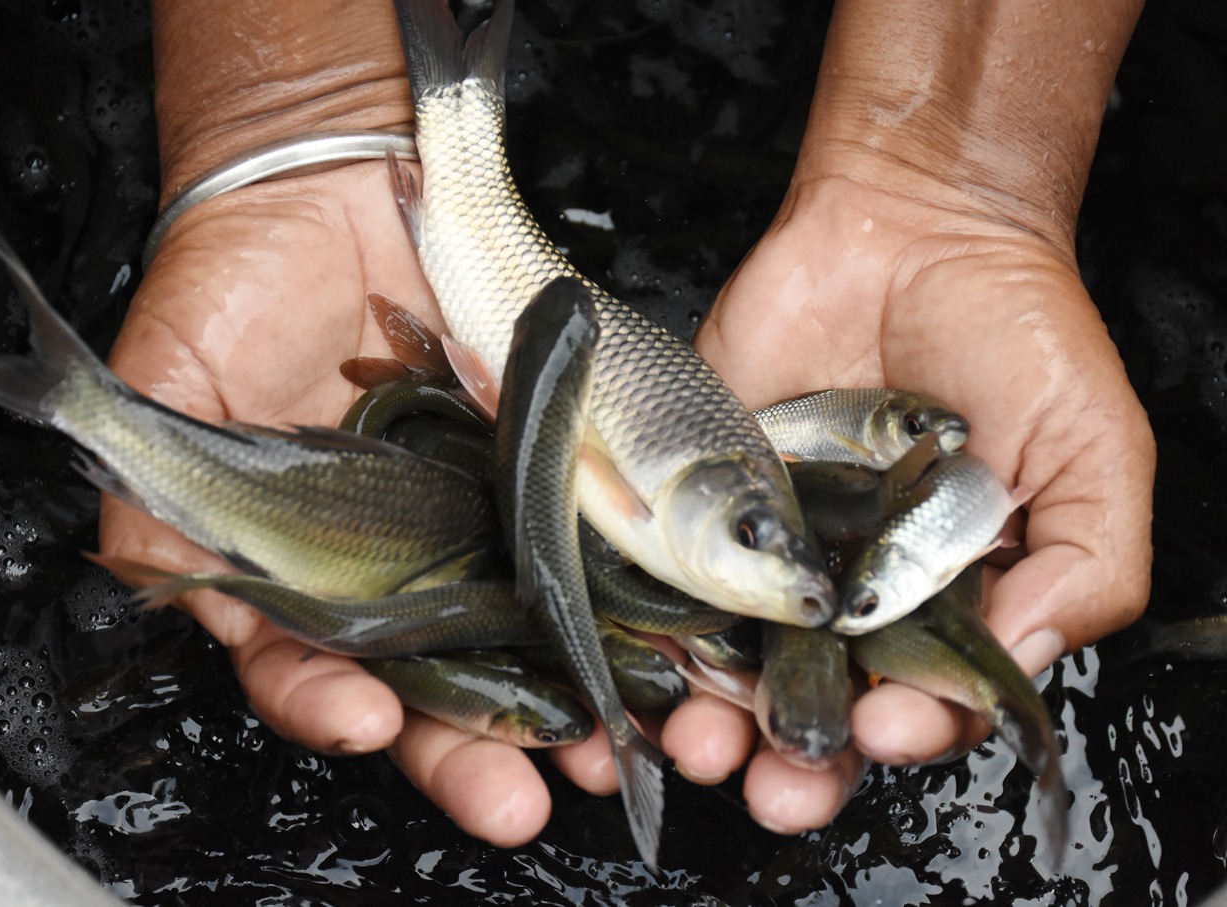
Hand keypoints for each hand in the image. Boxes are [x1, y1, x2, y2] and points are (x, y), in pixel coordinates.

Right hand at [102, 0, 633, 849]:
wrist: (333, 182)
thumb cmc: (237, 285)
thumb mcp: (169, 387)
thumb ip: (161, 495)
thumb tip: (179, 584)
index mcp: (302, 561)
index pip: (314, 665)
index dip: (335, 704)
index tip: (369, 720)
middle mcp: (393, 555)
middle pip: (434, 682)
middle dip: (472, 752)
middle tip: (517, 800)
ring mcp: (472, 514)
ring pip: (521, 634)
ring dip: (560, 702)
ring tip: (599, 753)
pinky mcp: (541, 466)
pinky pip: (582, 540)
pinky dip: (614, 598)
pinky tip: (649, 647)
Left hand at [674, 169, 1154, 832]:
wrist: (913, 222)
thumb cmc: (1017, 333)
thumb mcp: (1091, 451)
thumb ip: (1081, 566)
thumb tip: (1016, 660)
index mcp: (946, 595)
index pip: (920, 700)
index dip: (902, 732)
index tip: (881, 731)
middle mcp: (851, 583)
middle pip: (814, 700)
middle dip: (790, 757)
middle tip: (771, 784)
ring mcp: (771, 540)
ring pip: (730, 655)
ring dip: (710, 714)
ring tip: (699, 742)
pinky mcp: (704, 487)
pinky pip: (666, 565)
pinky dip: (647, 619)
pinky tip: (641, 659)